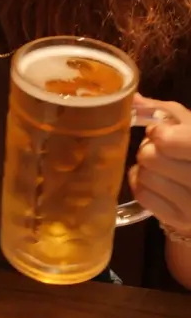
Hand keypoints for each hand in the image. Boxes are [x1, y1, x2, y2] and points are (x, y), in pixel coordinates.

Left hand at [129, 94, 190, 233]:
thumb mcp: (185, 123)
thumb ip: (159, 110)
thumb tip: (132, 99)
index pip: (167, 140)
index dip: (159, 134)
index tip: (162, 133)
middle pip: (149, 157)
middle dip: (149, 150)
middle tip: (160, 151)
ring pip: (144, 176)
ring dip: (144, 168)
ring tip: (158, 167)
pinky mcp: (180, 219)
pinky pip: (142, 195)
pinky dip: (141, 185)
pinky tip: (154, 181)